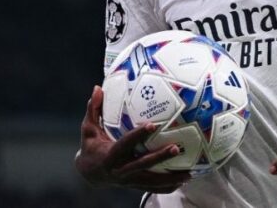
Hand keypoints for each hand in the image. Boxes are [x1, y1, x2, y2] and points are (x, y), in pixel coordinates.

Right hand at [75, 85, 190, 193]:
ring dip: (169, 178)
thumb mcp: (88, 129)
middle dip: (159, 157)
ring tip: (188, 174)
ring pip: (150, 181)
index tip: (152, 125)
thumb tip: (97, 88)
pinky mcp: (135, 185)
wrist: (90, 173)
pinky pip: (153, 188)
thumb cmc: (91, 145)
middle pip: (142, 165)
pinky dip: (168, 186)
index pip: (125, 144)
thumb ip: (94, 110)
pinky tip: (184, 181)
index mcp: (109, 156)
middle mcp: (120, 170)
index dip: (138, 135)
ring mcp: (128, 180)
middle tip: (176, 148)